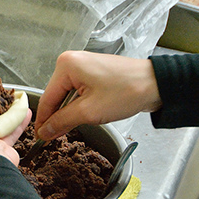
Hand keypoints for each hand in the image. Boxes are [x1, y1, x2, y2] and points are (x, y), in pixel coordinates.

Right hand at [35, 52, 161, 140]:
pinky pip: (78, 91)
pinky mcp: (94, 72)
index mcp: (66, 65)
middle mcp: (72, 61)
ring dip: (70, 111)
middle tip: (55, 137)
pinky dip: (80, 105)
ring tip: (72, 127)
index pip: (47, 98)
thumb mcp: (89, 112)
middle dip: (57, 116)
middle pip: (56, 96)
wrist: (157, 84)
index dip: (44, 121)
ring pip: (67, 95)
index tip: (41, 137)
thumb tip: (46, 131)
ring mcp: (83, 65)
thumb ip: (62, 122)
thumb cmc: (127, 91)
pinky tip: (85, 115)